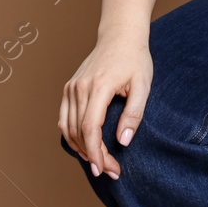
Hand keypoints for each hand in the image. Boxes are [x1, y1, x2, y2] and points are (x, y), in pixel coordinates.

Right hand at [59, 30, 152, 179]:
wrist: (120, 35)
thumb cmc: (135, 59)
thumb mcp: (143, 85)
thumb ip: (134, 113)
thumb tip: (123, 142)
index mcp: (98, 86)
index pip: (89, 127)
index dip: (95, 152)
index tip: (104, 169)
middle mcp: (79, 87)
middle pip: (78, 132)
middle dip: (92, 156)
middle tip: (109, 171)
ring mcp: (71, 88)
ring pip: (68, 128)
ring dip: (81, 149)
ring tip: (100, 163)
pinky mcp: (69, 88)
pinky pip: (64, 119)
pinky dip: (72, 137)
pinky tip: (86, 147)